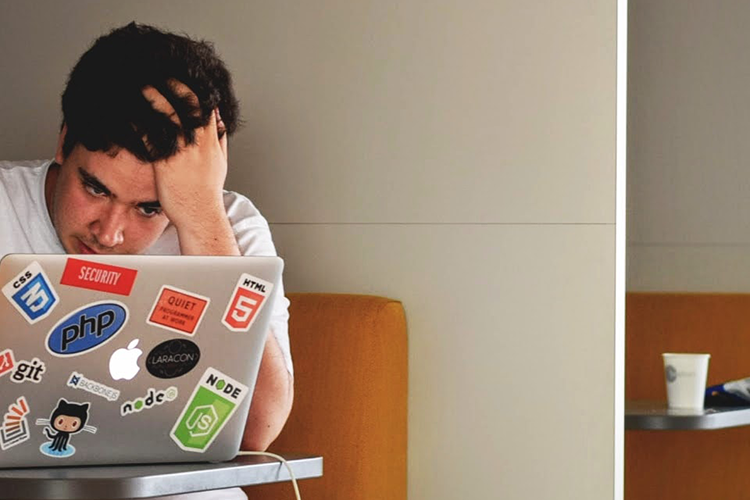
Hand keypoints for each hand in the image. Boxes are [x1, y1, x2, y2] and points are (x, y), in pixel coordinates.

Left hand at [142, 81, 227, 230]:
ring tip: (141, 84)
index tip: (181, 76)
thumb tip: (220, 122)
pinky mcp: (166, 163)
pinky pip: (153, 136)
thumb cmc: (207, 193)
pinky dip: (141, 122)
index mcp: (212, 141)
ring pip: (170, 115)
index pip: (206, 106)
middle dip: (175, 85)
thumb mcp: (220, 163)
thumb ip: (219, 140)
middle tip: (160, 72)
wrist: (200, 215)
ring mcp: (183, 152)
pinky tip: (130, 113)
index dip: (194, 88)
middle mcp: (199, 143)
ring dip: (155, 96)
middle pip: (189, 104)